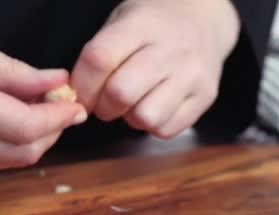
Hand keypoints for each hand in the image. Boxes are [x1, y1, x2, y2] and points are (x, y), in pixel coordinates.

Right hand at [0, 25, 86, 168]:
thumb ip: (13, 71)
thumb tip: (56, 83)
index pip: (25, 127)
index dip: (59, 119)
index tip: (76, 104)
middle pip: (24, 152)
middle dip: (54, 131)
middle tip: (64, 105)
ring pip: (12, 161)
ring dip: (38, 140)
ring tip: (43, 110)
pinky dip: (15, 144)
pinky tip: (17, 120)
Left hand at [71, 0, 239, 137]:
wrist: (202, 21)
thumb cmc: (151, 27)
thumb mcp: (121, 23)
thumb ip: (98, 56)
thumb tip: (73, 98)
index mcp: (142, 24)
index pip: (99, 59)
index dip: (82, 85)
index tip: (80, 93)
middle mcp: (171, 49)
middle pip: (121, 93)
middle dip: (103, 106)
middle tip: (106, 103)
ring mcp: (192, 74)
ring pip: (145, 117)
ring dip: (131, 117)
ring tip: (135, 103)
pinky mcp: (205, 97)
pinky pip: (166, 129)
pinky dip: (153, 125)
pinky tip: (155, 106)